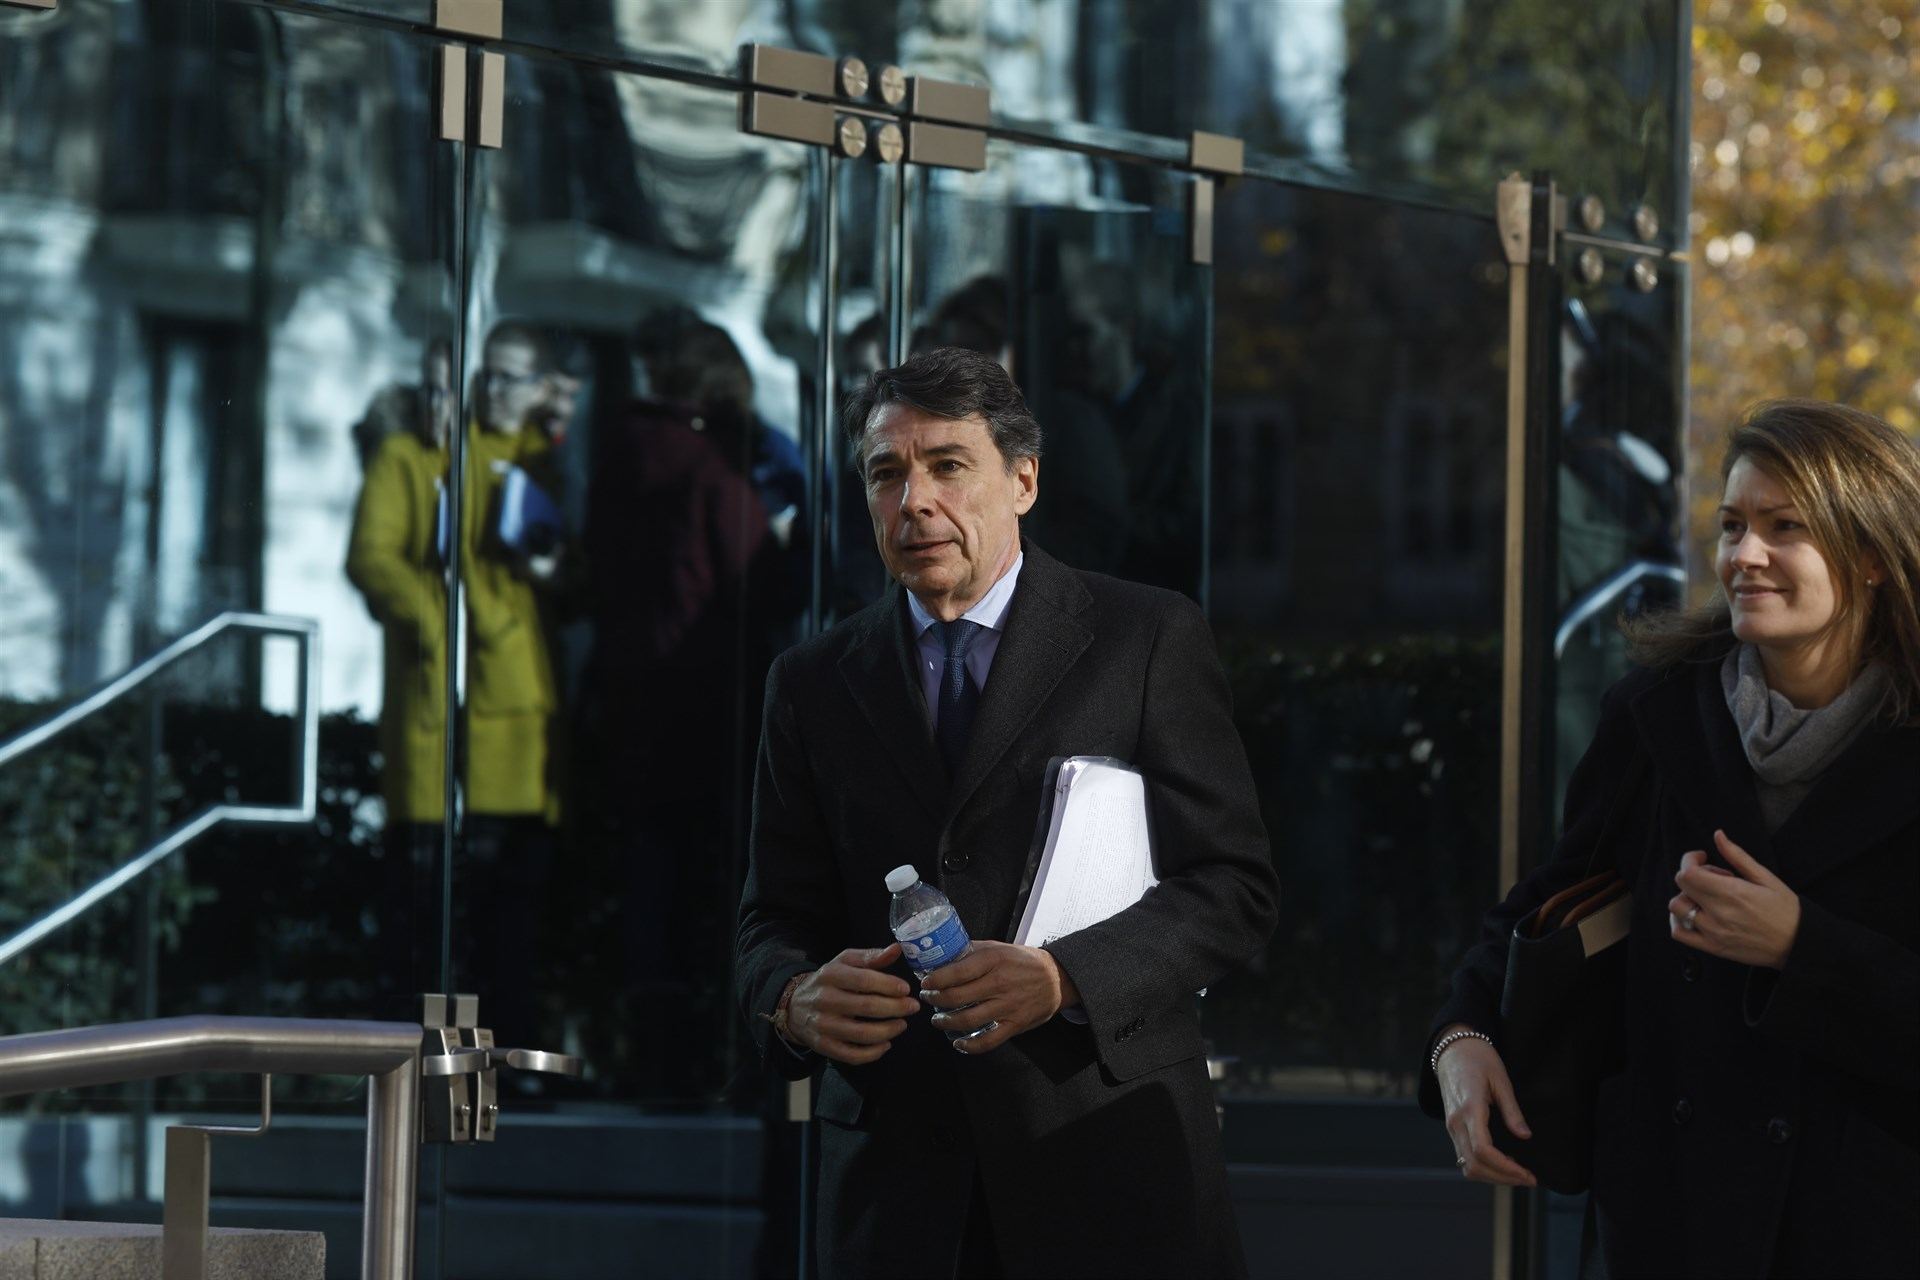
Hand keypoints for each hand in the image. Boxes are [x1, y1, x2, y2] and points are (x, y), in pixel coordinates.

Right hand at [786, 943, 920, 1064]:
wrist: (794, 1006)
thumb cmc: (829, 981)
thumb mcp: (845, 962)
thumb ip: (871, 956)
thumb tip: (897, 949)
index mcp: (831, 975)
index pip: (864, 980)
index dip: (888, 985)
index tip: (906, 989)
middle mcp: (825, 1000)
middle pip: (867, 1007)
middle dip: (896, 1008)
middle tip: (913, 1007)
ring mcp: (823, 1026)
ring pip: (861, 1034)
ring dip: (888, 1031)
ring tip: (902, 1025)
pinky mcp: (823, 1046)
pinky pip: (852, 1055)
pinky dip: (873, 1053)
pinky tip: (886, 1044)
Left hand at [920, 941, 1079, 1054]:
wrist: (1055, 978)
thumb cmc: (1022, 961)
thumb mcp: (998, 948)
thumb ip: (972, 951)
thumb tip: (942, 956)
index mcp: (993, 960)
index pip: (956, 972)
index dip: (935, 980)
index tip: (925, 983)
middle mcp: (999, 983)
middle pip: (957, 997)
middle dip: (935, 1000)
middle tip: (927, 999)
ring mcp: (1007, 1006)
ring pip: (968, 1019)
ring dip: (946, 1022)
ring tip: (937, 1019)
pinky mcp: (1014, 1024)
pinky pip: (988, 1041)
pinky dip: (969, 1046)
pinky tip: (958, 1043)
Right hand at [1435, 1024, 1537, 1187]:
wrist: (1452, 1049)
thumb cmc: (1478, 1059)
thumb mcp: (1501, 1080)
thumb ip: (1512, 1110)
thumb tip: (1525, 1136)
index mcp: (1469, 1108)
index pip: (1484, 1151)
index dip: (1506, 1168)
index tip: (1527, 1173)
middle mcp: (1455, 1122)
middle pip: (1474, 1166)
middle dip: (1503, 1178)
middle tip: (1528, 1179)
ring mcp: (1451, 1127)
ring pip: (1467, 1166)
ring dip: (1492, 1177)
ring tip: (1516, 1174)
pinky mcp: (1452, 1128)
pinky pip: (1464, 1158)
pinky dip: (1483, 1168)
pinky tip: (1502, 1164)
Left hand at [1668, 829, 1800, 968]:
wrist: (1798, 944)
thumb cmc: (1786, 910)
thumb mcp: (1766, 877)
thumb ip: (1737, 856)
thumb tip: (1718, 835)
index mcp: (1732, 893)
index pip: (1688, 872)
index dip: (1690, 860)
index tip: (1701, 858)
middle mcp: (1719, 913)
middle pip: (1682, 886)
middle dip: (1692, 876)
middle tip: (1713, 880)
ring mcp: (1713, 932)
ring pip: (1676, 908)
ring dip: (1686, 897)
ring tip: (1707, 898)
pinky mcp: (1713, 948)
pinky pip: (1679, 933)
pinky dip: (1679, 921)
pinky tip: (1694, 915)